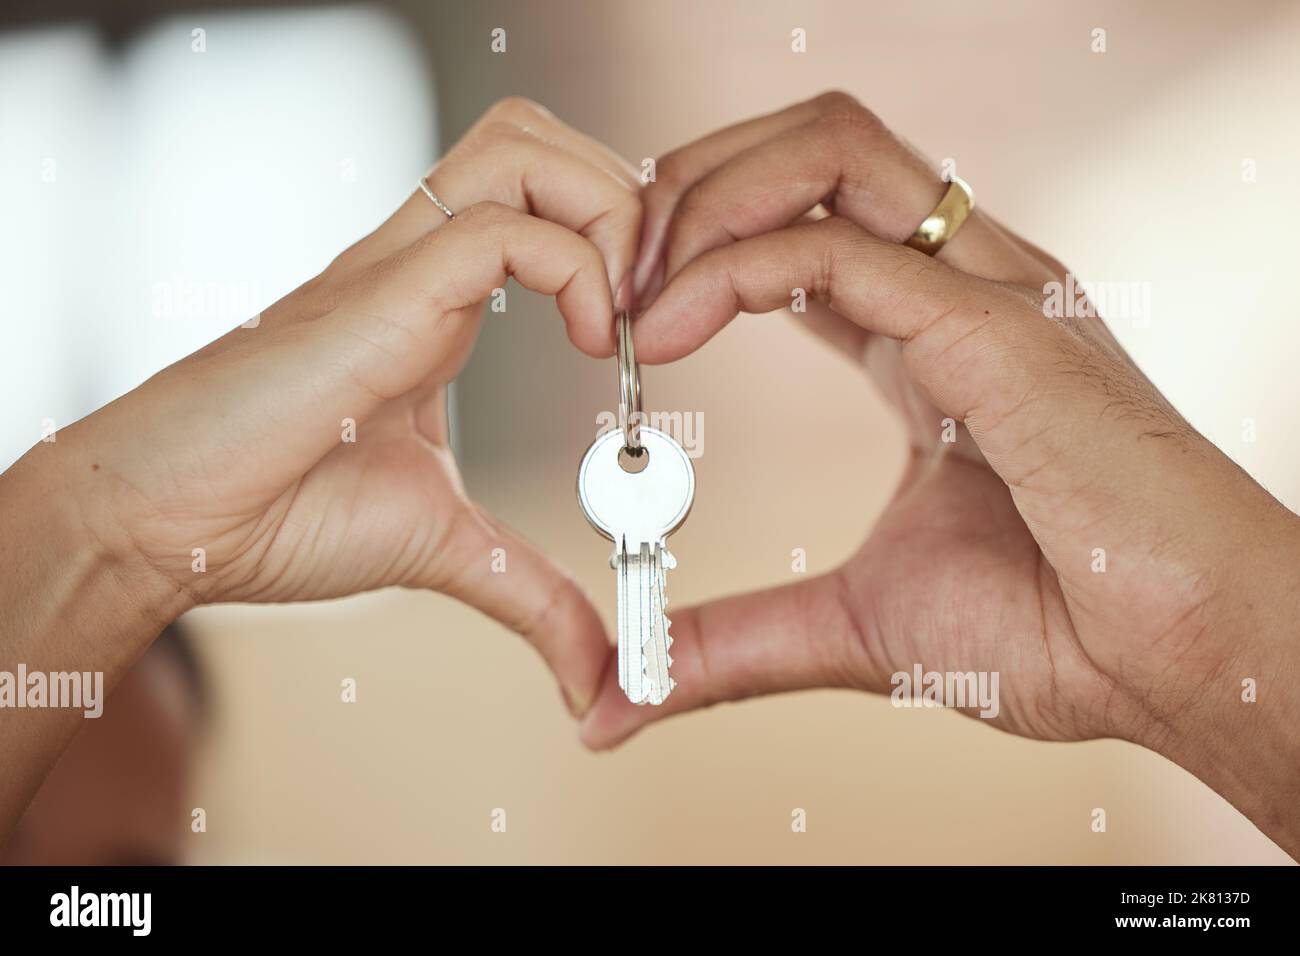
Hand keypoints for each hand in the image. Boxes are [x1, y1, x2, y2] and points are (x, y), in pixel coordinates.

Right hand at [7, 97, 639, 719]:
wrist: (170, 525)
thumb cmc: (281, 516)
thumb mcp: (446, 548)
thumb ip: (529, 592)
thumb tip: (595, 672)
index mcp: (438, 302)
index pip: (542, 199)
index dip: (619, 245)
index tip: (649, 341)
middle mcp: (421, 262)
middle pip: (538, 139)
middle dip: (622, 199)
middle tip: (647, 303)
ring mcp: (399, 268)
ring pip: (522, 147)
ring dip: (603, 214)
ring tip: (616, 319)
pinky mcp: (381, 295)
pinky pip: (500, 230)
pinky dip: (575, 271)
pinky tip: (588, 348)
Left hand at [581, 93, 1299, 854]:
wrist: (1182, 661)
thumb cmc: (1058, 627)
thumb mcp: (852, 626)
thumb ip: (732, 639)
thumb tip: (621, 696)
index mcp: (930, 332)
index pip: (799, 220)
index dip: (698, 241)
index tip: (626, 318)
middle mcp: (959, 284)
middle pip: (805, 146)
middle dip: (687, 186)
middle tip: (610, 278)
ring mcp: (983, 289)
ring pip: (826, 148)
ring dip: (704, 197)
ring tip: (634, 292)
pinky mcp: (995, 324)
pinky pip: (837, 250)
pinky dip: (731, 269)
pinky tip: (668, 335)